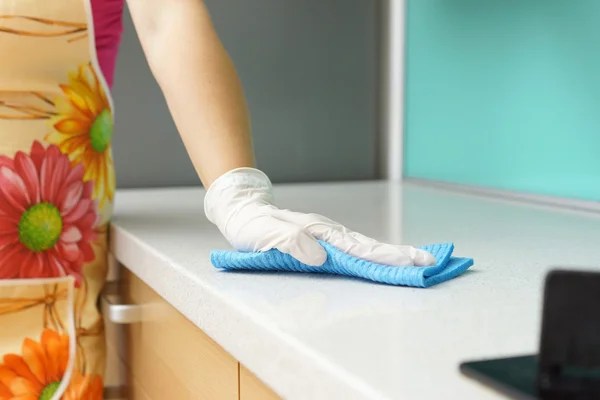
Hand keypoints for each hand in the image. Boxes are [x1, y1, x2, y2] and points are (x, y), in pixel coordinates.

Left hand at [204, 168, 435, 266]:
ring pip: (367, 248)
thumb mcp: (267, 236)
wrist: (246, 211)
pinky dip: (375, 256)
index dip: (388, 257)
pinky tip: (384, 260)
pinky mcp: (325, 242)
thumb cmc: (255, 226)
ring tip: (419, 262)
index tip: (414, 262)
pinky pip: (356, 250)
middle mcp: (331, 234)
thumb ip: (292, 245)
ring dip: (393, 256)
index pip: (361, 248)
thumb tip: (320, 257)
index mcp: (321, 233)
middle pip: (372, 247)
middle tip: (432, 262)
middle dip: (402, 256)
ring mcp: (330, 237)